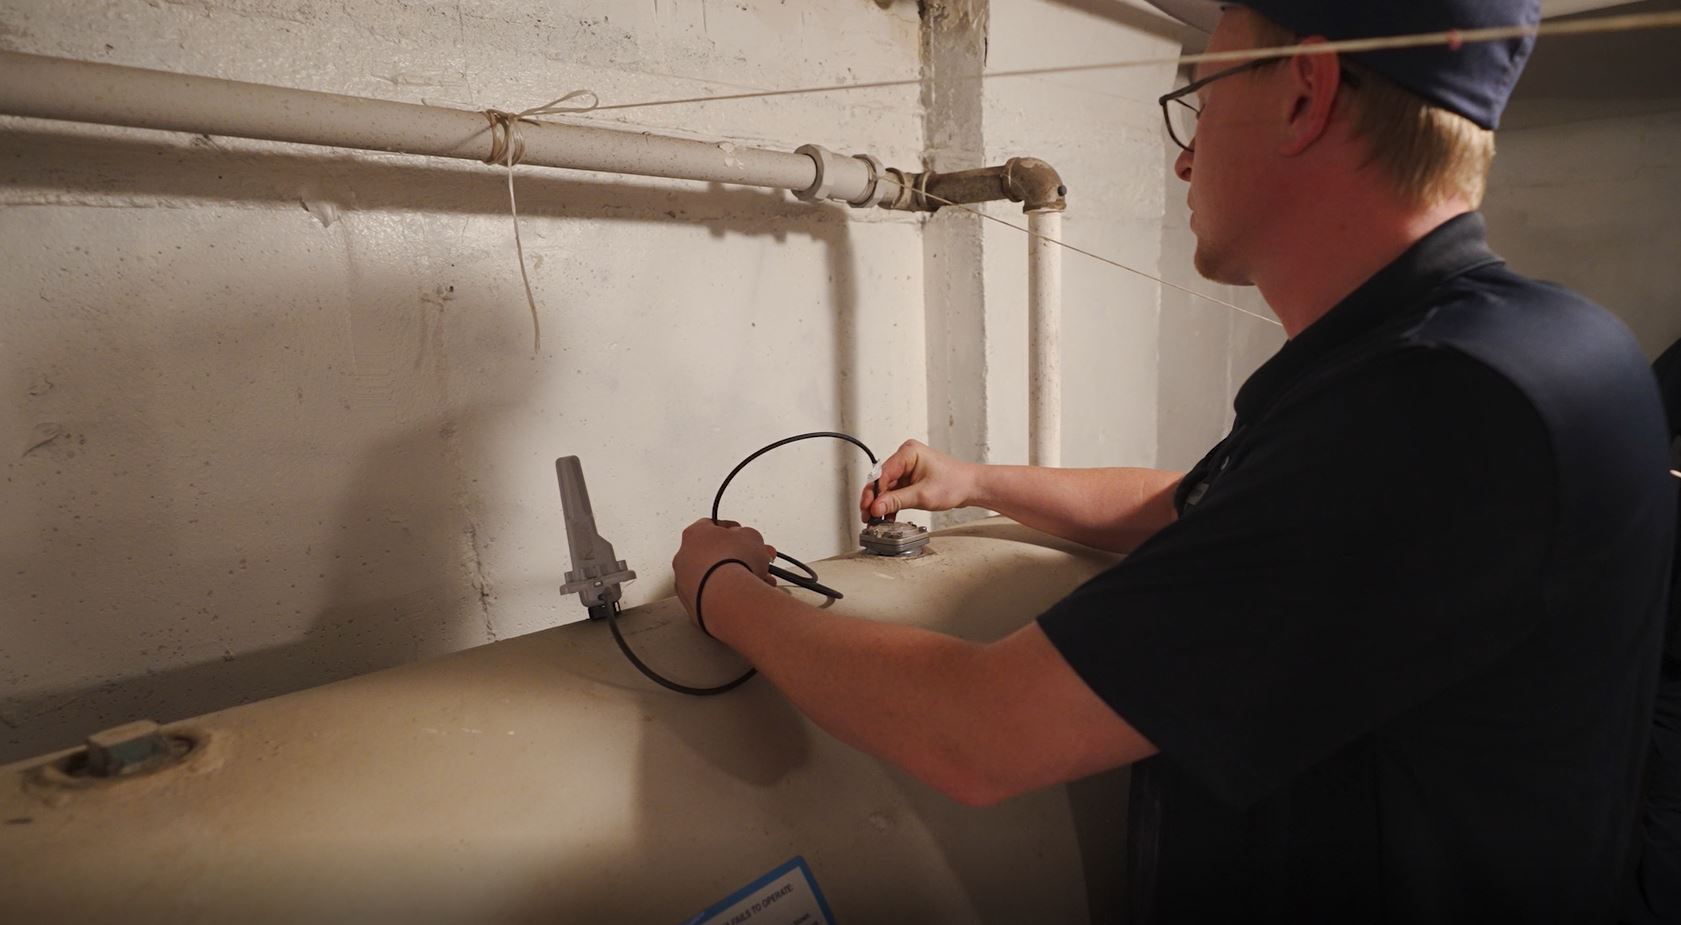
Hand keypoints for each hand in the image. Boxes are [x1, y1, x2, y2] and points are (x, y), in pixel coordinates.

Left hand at [671, 519, 776, 622]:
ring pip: (714, 577)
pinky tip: (746, 596)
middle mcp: (684, 557)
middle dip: (735, 558)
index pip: (711, 526)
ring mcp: (685, 582)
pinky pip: (712, 595)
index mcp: (694, 534)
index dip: (731, 530)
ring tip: (758, 582)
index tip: (742, 535)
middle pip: (713, 554)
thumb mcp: (752, 536)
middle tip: (754, 561)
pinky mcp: (691, 604)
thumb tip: (746, 541)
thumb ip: (747, 535)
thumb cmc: (734, 563)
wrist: (727, 596)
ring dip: (734, 578)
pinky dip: (727, 595)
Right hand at [859, 439, 979, 521]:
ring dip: (882, 504)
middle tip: (868, 517)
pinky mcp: (911, 478)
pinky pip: (895, 491)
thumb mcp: (922, 495)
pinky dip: (891, 504)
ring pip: (887, 488)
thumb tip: (876, 507)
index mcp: (908, 452)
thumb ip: (897, 501)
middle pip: (882, 480)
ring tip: (876, 521)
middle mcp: (906, 457)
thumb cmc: (955, 483)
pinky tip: (887, 517)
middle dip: (875, 500)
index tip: (870, 509)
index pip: (883, 474)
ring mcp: (908, 468)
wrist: (971, 487)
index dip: (874, 493)